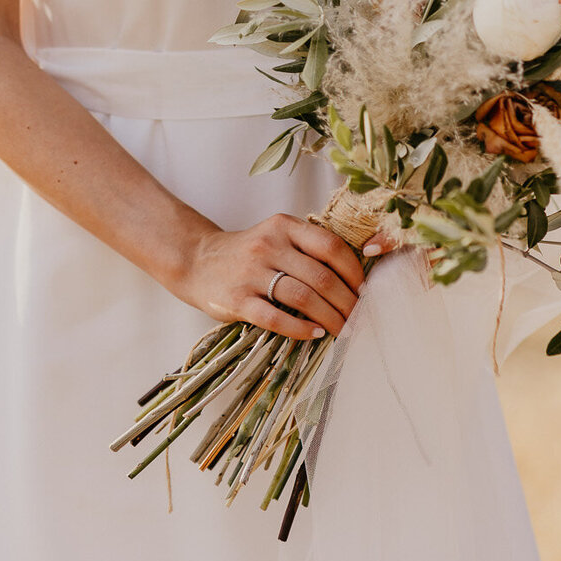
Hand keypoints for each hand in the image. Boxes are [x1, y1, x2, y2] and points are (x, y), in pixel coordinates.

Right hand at [181, 213, 389, 340]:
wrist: (197, 261)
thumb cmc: (248, 253)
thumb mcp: (277, 236)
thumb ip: (308, 247)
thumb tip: (354, 276)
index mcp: (284, 226)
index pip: (330, 245)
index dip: (353, 271)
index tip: (363, 290)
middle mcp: (269, 245)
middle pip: (321, 276)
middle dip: (346, 301)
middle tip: (357, 317)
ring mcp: (251, 272)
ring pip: (303, 297)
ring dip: (329, 317)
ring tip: (342, 329)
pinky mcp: (237, 299)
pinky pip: (275, 318)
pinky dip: (300, 329)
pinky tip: (314, 334)